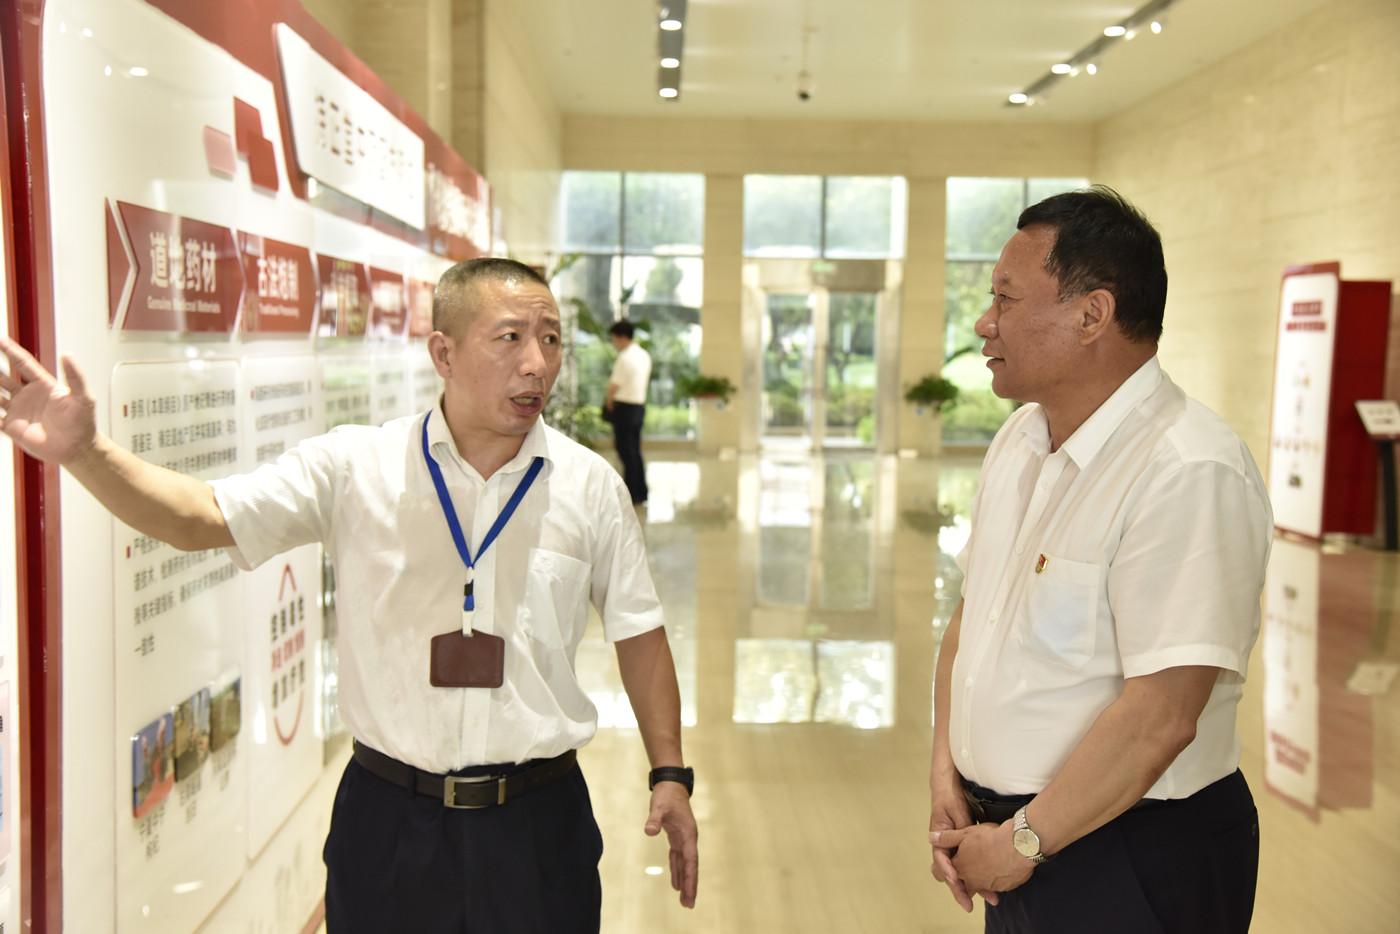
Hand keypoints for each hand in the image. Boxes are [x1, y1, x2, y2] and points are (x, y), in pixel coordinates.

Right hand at [0, 336, 97, 463]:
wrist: (77, 448)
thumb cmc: (82, 422)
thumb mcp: (82, 396)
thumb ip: (75, 376)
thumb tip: (68, 354)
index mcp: (42, 385)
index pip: (22, 363)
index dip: (10, 350)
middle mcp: (27, 395)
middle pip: (2, 377)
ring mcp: (18, 410)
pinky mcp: (11, 427)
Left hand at [644, 780, 697, 907]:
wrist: (671, 784)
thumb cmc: (666, 795)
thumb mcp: (658, 806)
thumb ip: (654, 819)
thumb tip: (649, 831)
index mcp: (688, 834)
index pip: (690, 860)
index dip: (690, 878)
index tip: (690, 893)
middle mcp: (689, 839)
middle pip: (691, 866)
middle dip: (691, 885)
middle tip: (689, 904)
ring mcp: (683, 838)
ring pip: (685, 864)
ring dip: (685, 881)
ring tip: (685, 900)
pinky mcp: (677, 837)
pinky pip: (678, 858)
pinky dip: (677, 870)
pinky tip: (676, 883)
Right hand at [929, 788, 997, 911]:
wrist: (948, 789)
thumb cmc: (950, 799)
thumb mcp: (957, 813)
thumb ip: (960, 831)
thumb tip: (964, 846)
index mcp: (938, 838)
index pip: (940, 859)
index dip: (947, 870)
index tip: (955, 880)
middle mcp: (945, 847)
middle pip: (951, 874)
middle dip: (960, 889)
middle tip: (968, 904)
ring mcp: (955, 850)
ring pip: (962, 873)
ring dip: (973, 886)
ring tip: (991, 898)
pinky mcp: (964, 850)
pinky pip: (970, 867)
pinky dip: (979, 878)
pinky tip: (993, 886)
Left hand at [937, 821, 1033, 896]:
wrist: (1019, 845)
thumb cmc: (990, 838)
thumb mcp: (965, 833)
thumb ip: (947, 838)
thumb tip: (931, 838)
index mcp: (960, 867)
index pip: (949, 874)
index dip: (948, 872)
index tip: (950, 876)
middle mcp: (973, 879)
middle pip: (964, 886)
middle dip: (964, 888)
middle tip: (964, 891)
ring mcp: (989, 885)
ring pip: (982, 887)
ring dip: (982, 885)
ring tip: (985, 882)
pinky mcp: (1004, 887)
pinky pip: (998, 886)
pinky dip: (997, 882)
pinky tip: (1000, 874)